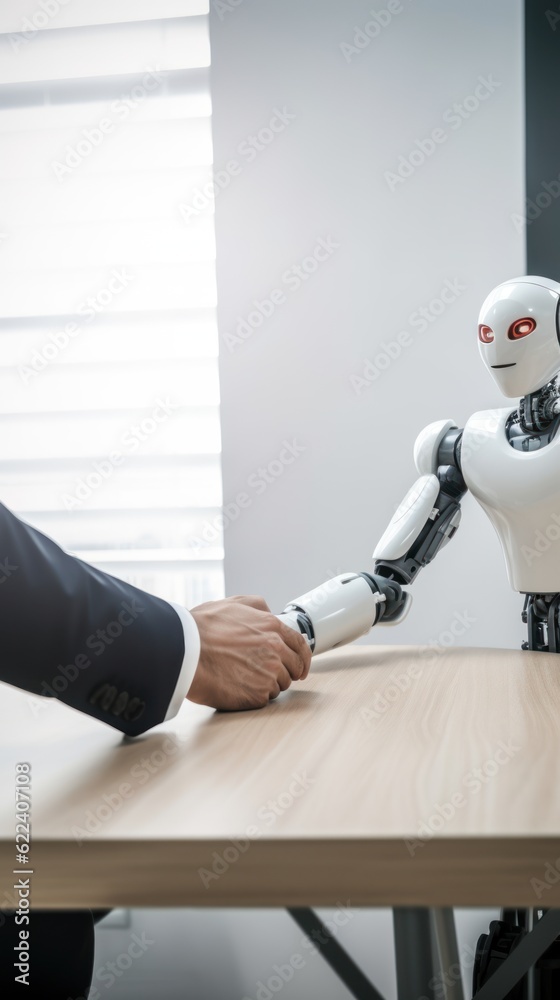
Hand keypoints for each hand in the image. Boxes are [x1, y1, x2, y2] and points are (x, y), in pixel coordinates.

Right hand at [187, 595, 311, 710]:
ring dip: (266, 684)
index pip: (300, 646)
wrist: (185, 653)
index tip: (301, 668)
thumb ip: (256, 606)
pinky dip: (253, 696)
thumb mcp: (232, 604)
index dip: (303, 658)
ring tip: (241, 677)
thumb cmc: (201, 629)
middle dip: (284, 672)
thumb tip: (268, 611)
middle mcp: (275, 650)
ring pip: (279, 685)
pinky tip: (236, 686)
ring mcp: (268, 674)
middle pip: (293, 668)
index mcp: (272, 627)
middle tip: (266, 674)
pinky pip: (264, 699)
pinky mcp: (257, 695)